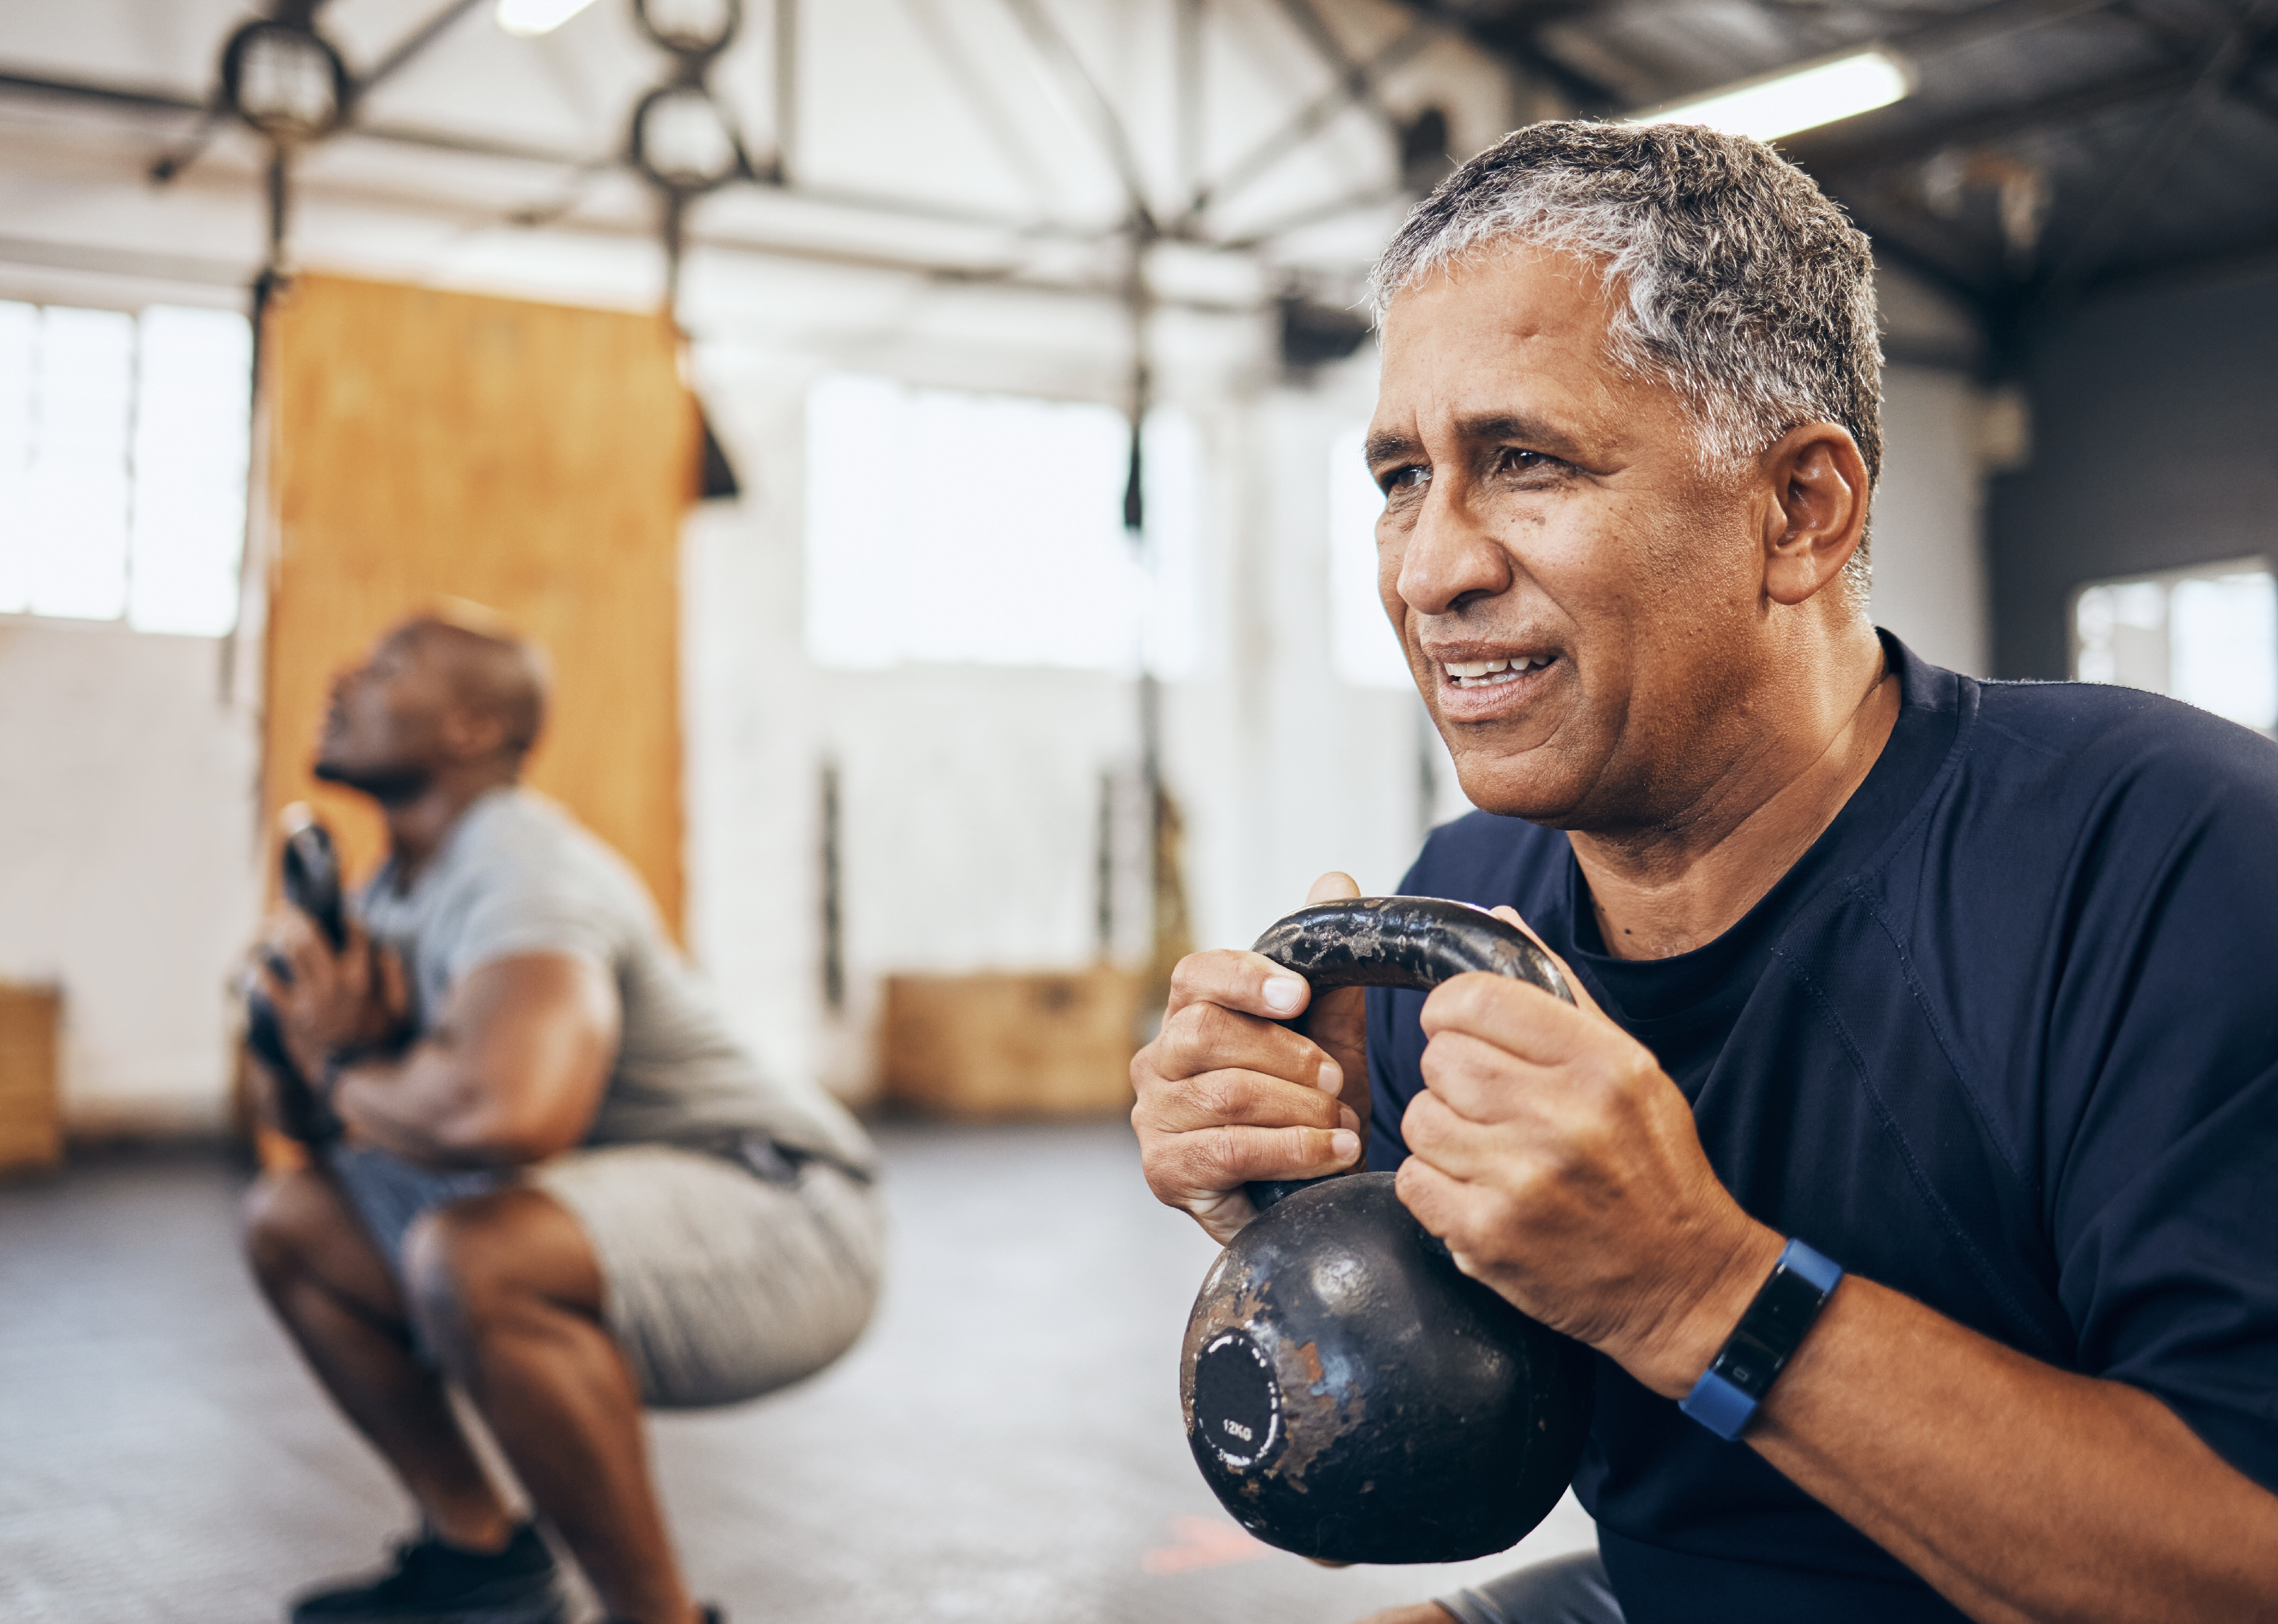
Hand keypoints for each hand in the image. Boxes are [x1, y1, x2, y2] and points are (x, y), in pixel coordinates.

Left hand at [247, 911, 407, 1086]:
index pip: (354, 936)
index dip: (346, 920)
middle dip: (296, 918)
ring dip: (276, 935)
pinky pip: (268, 985)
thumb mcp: (398, 1011)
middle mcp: (335, 985)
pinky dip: (258, 970)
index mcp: (363, 980)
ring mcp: (311, 1000)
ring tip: (269, 928)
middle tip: (287, 910)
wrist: (350, 1078)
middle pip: (310, 937)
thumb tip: (387, 949)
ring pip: (289, 953)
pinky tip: (253, 963)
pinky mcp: (290, 1016)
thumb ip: (395, 978)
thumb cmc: (376, 1043)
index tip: (339, 914)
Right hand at [1133, 872, 1371, 1244]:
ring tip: (1345, 1126)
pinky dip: (1293, 1150)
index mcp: (1189, 1015)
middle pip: (1208, 1032)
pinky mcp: (1164, 1171)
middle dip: (1287, 1056)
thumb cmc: (1310, 1114)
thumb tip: (1336, 879)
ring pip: (1225, 1093)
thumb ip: (1330, 973)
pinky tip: (1333, 1154)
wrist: (1310, 1196)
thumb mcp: (1330, 1041)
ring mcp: (1153, 1117)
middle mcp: (1158, 1061)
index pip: (1196, 975)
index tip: (1296, 994)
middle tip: (1336, 1082)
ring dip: (1299, 1111)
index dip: (1245, 977)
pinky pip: (1229, 1149)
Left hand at [1393, 908, 1782, 1396]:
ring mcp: (1522, 1180)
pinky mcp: (1489, 1236)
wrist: (1685, 1281)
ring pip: (1420, 1118)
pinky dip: (1434, 1186)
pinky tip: (1477, 1191)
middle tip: (1485, 1101)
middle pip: (1440, 1059)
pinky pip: (1414, 1180)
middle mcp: (1562, 1117)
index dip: (1451, 1010)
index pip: (1476, 999)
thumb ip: (1558, 992)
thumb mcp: (1628, 1067)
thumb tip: (1497, 918)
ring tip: (1488, 1151)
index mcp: (1601, 1064)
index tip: (1459, 1028)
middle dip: (1450, 1076)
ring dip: (1441, 1132)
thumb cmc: (1653, 1167)